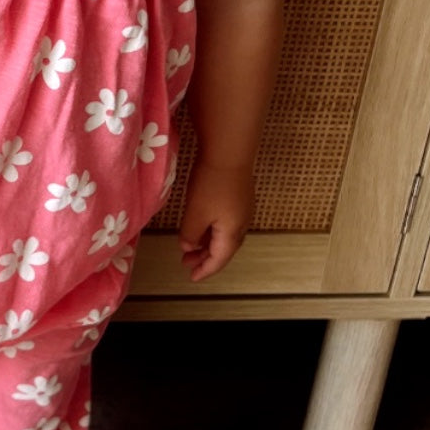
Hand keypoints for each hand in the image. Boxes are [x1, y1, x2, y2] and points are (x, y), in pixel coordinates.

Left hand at [178, 160, 254, 281]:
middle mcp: (241, 225)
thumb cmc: (211, 184)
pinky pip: (226, 224)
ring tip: (191, 246)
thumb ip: (191, 234)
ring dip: (208, 244)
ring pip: (225, 236)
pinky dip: (213, 231)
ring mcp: (242, 211)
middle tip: (187, 263)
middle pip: (224, 249)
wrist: (229, 153)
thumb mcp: (195, 213)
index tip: (192, 277)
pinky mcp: (239, 198)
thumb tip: (189, 245)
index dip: (205, 270)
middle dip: (205, 258)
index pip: (218, 259)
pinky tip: (202, 226)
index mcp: (232, 233)